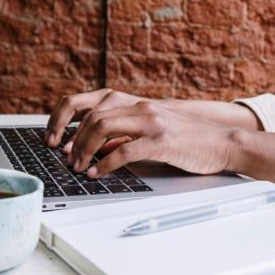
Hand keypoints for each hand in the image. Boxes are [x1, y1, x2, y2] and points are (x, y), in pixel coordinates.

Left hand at [66, 100, 240, 177]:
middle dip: (71, 139)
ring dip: (84, 150)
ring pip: (103, 127)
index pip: (89, 101)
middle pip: (92, 116)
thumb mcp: (151, 130)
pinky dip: (106, 163)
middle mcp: (141, 107)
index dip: (64, 118)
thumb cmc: (187, 139)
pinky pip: (125, 150)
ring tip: (78, 167)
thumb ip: (123, 135)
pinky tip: (98, 173)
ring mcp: (152, 122)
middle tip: (65, 159)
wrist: (222, 142)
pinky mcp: (162, 141)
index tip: (53, 138)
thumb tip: (92, 148)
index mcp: (135, 103)